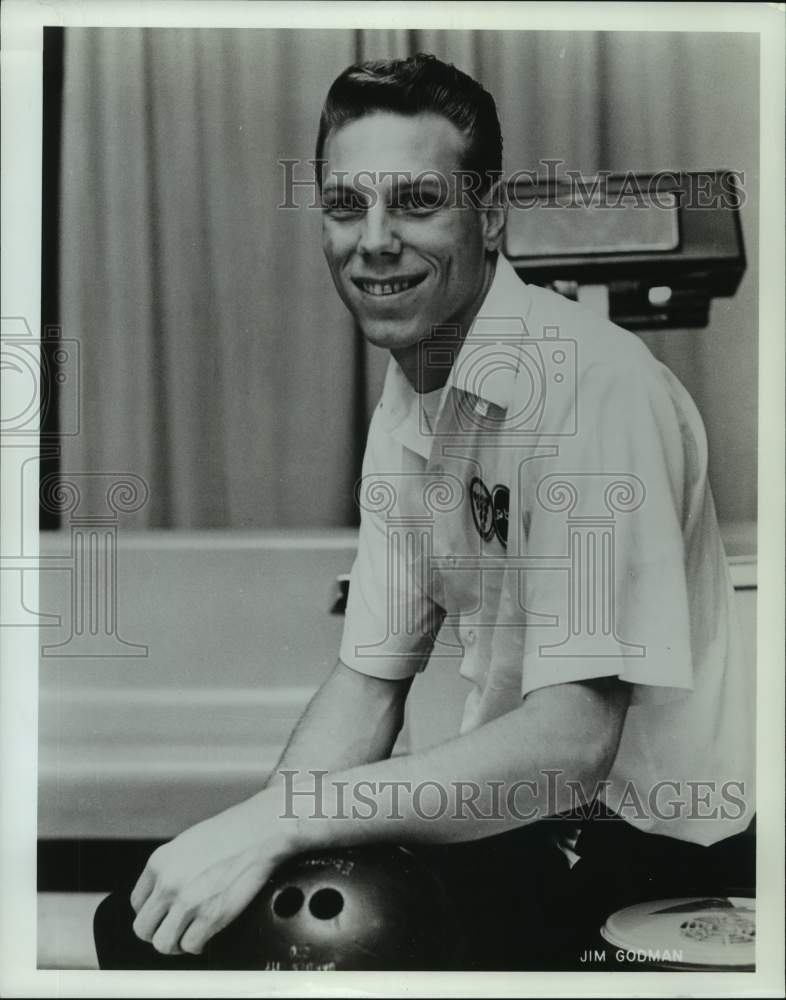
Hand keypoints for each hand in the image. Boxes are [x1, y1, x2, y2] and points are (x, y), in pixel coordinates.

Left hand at [130, 791, 297, 955]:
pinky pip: (191, 946)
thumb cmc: (232, 832)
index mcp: (159, 862)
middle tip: (176, 929)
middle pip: (143, 928)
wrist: (260, 830)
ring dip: (176, 944)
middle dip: (159, 932)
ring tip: (190, 934)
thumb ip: (171, 868)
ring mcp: (188, 902)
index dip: (153, 913)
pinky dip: (199, 944)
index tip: (164, 915)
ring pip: (163, 944)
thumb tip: (164, 893)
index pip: (137, 904)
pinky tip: (208, 933)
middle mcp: (168, 883)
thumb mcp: (188, 842)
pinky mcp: (211, 916)